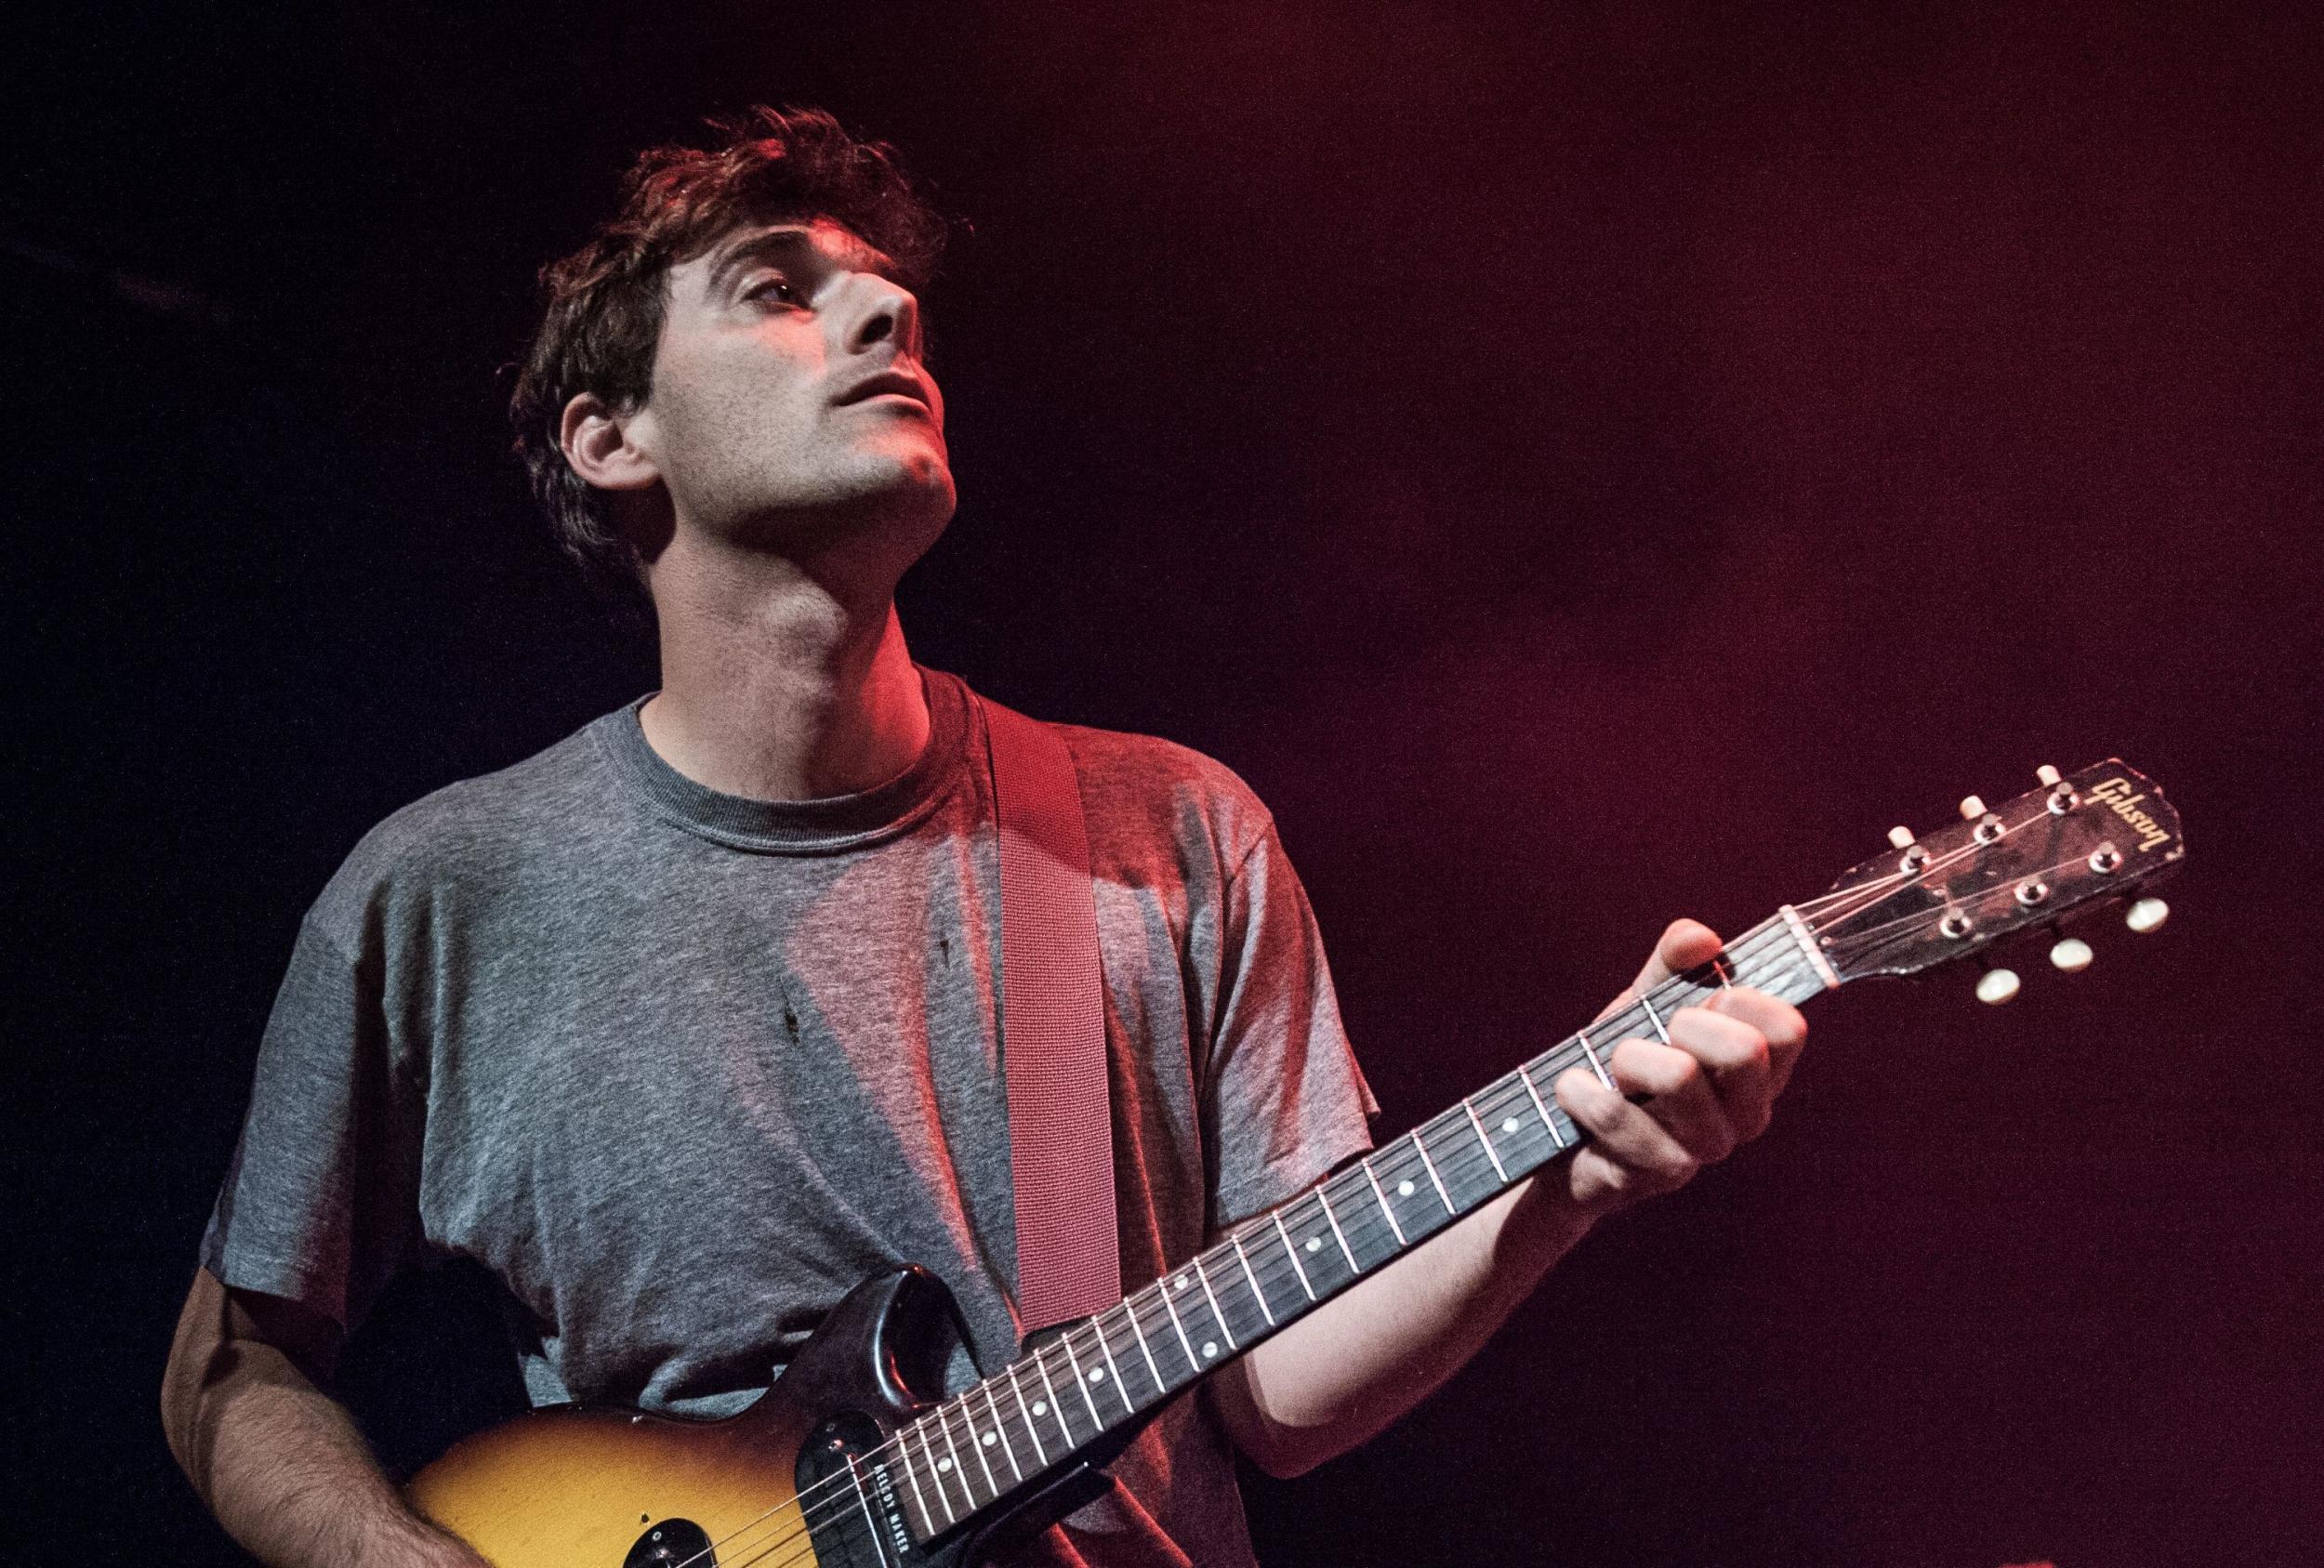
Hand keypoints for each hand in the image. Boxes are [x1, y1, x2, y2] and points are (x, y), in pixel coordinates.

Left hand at [1550, 919, 1806, 1217]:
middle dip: (1684, 1022)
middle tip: (1656, 1033)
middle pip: (1743, 1050)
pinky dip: (1579, 1088)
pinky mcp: (1655, 1175)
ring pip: (1677, 1075)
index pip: (1786, 1028)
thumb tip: (1701, 938)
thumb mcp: (1647, 1002)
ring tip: (1611, 1065)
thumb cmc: (1623, 1061)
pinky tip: (1572, 1089)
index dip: (1739, 998)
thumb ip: (1674, 964)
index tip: (1700, 1001)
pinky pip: (1615, 1113)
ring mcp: (1704, 1150)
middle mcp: (1747, 1116)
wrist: (1566, 1133)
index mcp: (1761, 1072)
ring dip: (1626, 1055)